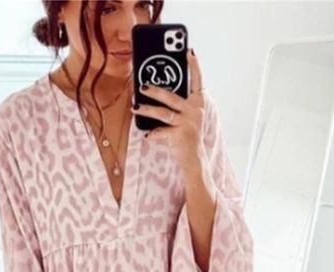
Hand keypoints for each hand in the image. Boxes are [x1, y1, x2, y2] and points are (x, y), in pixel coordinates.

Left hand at [131, 47, 206, 173]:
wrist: (194, 157)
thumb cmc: (186, 133)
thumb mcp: (186, 115)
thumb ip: (178, 103)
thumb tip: (154, 89)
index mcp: (197, 102)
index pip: (197, 80)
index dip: (194, 66)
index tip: (189, 50)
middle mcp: (194, 111)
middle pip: (172, 97)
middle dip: (156, 91)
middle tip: (142, 86)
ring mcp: (187, 123)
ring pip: (163, 113)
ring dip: (147, 110)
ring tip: (135, 107)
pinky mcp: (180, 136)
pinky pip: (162, 132)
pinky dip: (153, 134)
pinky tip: (147, 135)